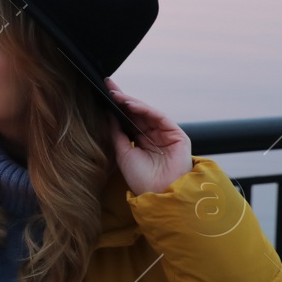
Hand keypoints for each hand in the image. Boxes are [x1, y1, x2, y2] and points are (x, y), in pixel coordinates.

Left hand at [107, 80, 193, 195]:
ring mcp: (165, 134)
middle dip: (123, 99)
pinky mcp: (177, 135)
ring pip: (146, 113)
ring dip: (131, 102)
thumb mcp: (123, 152)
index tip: (104, 92)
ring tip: (116, 95)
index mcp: (141, 142)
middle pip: (137, 113)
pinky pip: (158, 117)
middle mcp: (154, 136)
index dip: (118, 106)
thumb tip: (108, 113)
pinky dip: (144, 109)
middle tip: (109, 86)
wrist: (159, 195)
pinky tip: (130, 104)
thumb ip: (117, 132)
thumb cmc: (141, 179)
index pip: (129, 119)